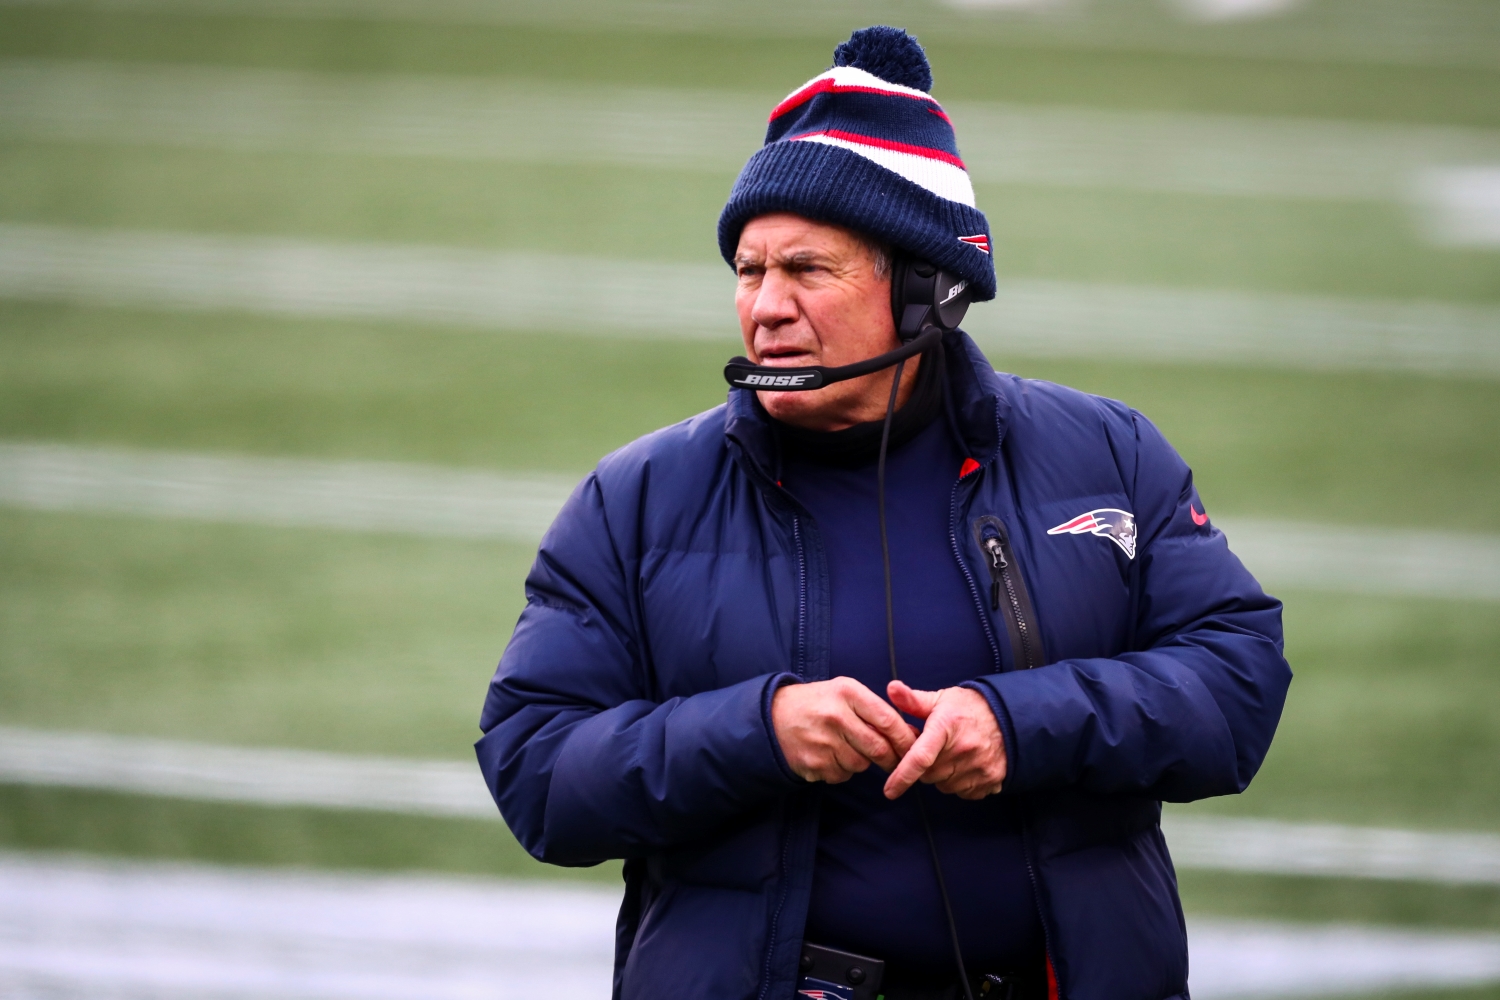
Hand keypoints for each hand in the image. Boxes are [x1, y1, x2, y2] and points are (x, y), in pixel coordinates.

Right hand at [772, 678, 918, 783]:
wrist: (773, 716)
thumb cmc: (817, 703)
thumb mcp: (843, 692)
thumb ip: (872, 709)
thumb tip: (906, 735)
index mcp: (847, 692)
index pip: (888, 719)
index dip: (905, 738)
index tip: (914, 748)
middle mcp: (836, 716)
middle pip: (878, 748)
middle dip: (891, 759)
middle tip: (894, 762)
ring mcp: (823, 742)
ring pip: (861, 764)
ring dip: (861, 762)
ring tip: (845, 747)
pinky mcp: (814, 763)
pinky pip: (842, 775)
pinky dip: (842, 770)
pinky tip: (829, 755)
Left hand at [883, 681, 1006, 800]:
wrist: (1011, 716)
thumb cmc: (970, 708)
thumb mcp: (942, 699)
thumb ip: (913, 700)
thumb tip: (891, 689)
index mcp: (946, 727)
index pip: (920, 757)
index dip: (902, 776)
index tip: (889, 791)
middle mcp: (963, 749)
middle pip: (929, 774)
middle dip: (925, 767)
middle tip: (934, 750)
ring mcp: (979, 767)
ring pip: (945, 785)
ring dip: (942, 776)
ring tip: (952, 755)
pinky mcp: (991, 781)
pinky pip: (964, 792)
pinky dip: (960, 783)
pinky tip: (965, 765)